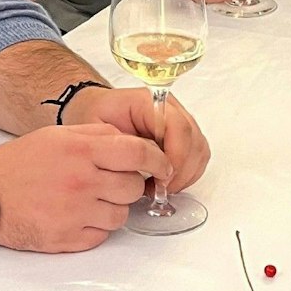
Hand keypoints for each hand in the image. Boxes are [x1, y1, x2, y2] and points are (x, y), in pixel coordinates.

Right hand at [0, 123, 167, 252]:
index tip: (163, 166)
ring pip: (122, 215)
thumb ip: (99, 136)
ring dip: (113, 207)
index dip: (158, 161)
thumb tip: (134, 146)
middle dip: (130, 184)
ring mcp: (75, 213)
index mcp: (82, 150)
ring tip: (89, 199)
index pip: (138, 155)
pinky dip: (96, 227)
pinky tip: (77, 215)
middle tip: (112, 182)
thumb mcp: (60, 135)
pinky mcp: (68, 238)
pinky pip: (102, 235)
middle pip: (134, 187)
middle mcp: (82, 181)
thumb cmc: (22, 162)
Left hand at [65, 85, 209, 191]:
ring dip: (185, 175)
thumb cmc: (90, 116)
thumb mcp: (94, 129)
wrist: (91, 109)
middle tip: (159, 189)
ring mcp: (178, 120)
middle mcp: (169, 108)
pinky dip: (186, 175)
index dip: (176, 158)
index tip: (161, 180)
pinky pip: (197, 156)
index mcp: (148, 101)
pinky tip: (163, 183)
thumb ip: (121, 146)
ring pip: (199, 150)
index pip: (178, 127)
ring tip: (159, 187)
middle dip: (181, 172)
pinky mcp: (180, 135)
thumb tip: (148, 167)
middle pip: (194, 140)